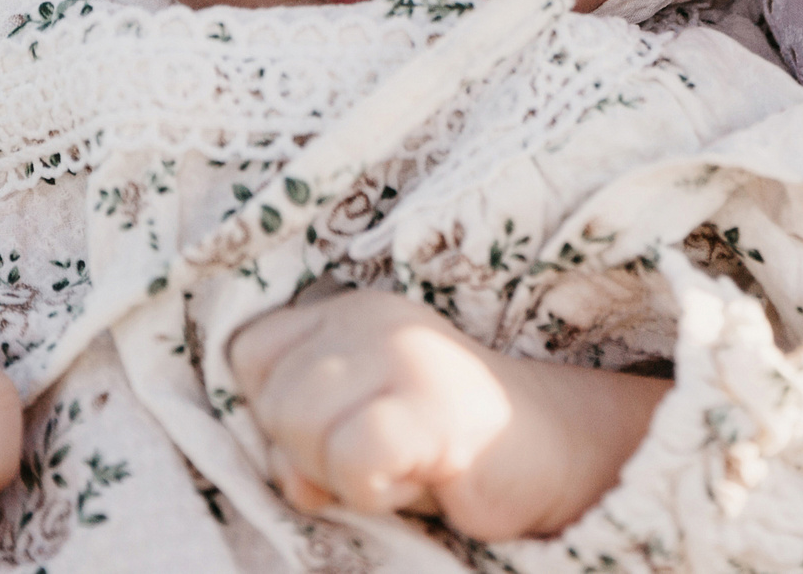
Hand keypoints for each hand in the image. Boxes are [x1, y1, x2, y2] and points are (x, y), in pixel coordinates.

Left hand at [229, 289, 666, 542]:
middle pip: (269, 399)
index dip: (272, 410)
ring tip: (399, 466)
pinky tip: (418, 480)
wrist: (554, 448)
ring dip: (339, 475)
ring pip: (299, 426)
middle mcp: (370, 320)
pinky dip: (372, 490)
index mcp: (346, 312)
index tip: (332, 432)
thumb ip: (305, 435)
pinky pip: (354, 457)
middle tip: (374, 459)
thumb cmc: (445, 443)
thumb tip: (285, 475)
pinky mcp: (434, 405)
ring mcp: (405, 357)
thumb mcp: (359, 425)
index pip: (247, 353)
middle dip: (305, 453)